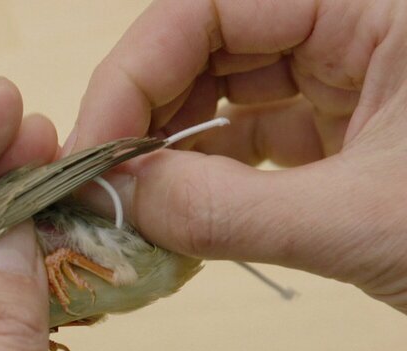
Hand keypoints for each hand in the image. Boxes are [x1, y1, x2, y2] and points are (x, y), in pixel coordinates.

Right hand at [66, 0, 406, 308]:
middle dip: (143, 116)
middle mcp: (348, 32)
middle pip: (207, 49)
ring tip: (129, 206)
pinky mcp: (338, 134)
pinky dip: (205, 181)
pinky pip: (249, 143)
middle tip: (97, 183)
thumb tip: (110, 200)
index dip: (134, 74)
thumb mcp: (359, 220)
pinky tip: (173, 216)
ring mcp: (343, 83)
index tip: (91, 150)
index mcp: (368, 9)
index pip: (210, 9)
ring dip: (167, 153)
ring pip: (222, 98)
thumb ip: (226, 209)